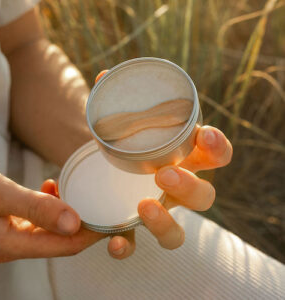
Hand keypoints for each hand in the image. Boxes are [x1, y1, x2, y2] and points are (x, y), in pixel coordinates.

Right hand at [0, 162, 104, 262]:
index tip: (111, 219)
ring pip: (52, 227)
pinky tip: (52, 187)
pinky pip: (39, 218)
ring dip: (69, 210)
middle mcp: (12, 244)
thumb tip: (73, 223)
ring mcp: (10, 235)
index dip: (92, 234)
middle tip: (103, 203)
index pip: (66, 245)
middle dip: (85, 223)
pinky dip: (51, 203)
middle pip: (62, 239)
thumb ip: (35, 208)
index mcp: (10, 245)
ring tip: (78, 190)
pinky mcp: (9, 223)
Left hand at [42, 70, 232, 259]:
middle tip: (164, 174)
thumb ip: (116, 101)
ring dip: (166, 223)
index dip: (218, 146)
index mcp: (184, 159)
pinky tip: (114, 242)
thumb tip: (104, 75)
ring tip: (145, 205)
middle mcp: (178, 190)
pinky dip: (127, 247)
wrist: (105, 168)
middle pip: (204, 197)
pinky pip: (139, 245)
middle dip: (190, 187)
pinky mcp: (133, 228)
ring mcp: (159, 212)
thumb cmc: (126, 142)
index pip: (216, 155)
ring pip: (178, 231)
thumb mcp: (125, 121)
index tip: (205, 133)